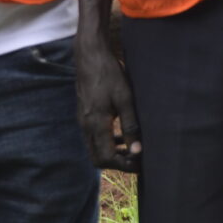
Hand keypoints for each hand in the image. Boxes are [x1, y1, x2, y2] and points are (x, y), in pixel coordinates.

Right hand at [75, 15, 140, 171]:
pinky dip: (107, 142)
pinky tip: (122, 134)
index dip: (124, 165)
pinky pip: (93, 138)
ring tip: (132, 148)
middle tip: (136, 158)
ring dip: (112, 153)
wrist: (90, 56)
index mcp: (96, 124)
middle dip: (117, 163)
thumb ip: (131, 126)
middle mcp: (85, 127)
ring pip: (95, 149)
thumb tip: (137, 151)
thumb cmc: (109, 74)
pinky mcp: (83, 115)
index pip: (106, 158)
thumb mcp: (125, 99)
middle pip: (98, 159)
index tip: (140, 163)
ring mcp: (82, 122)